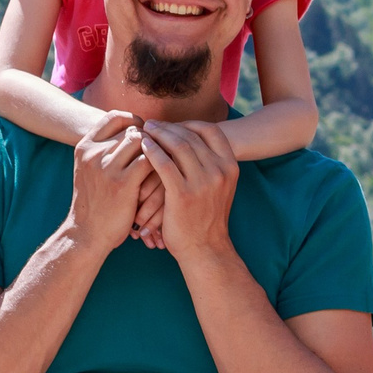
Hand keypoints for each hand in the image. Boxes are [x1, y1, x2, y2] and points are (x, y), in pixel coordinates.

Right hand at [65, 114, 152, 250]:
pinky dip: (161, 164)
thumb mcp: (91, 170)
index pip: (114, 117)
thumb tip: (136, 129)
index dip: (134, 121)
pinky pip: (150, 161)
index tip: (147, 134)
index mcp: (85, 146)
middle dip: (151, 139)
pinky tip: (166, 174)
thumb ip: (106, 149)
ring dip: (158, 150)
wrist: (87, 234)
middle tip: (163, 150)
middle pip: (133, 130)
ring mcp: (107, 167)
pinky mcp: (122, 183)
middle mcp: (94, 153)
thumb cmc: (95, 202)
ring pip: (143, 142)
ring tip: (165, 162)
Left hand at [138, 119, 239, 261]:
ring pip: (177, 145)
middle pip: (191, 136)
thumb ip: (211, 163)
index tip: (173, 125)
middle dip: (169, 127)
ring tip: (144, 131)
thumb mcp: (219, 186)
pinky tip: (142, 147)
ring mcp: (202, 182)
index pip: (211, 131)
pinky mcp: (183, 194)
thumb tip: (191, 139)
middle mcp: (219, 171)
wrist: (205, 248)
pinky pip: (164, 164)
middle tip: (152, 124)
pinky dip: (151, 151)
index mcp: (230, 166)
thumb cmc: (206, 217)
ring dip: (158, 135)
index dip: (189, 124)